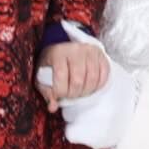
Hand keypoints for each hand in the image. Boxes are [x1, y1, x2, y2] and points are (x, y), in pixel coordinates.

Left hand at [37, 28, 136, 148]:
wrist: (64, 40)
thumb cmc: (51, 63)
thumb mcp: (43, 75)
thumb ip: (46, 90)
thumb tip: (52, 107)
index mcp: (58, 54)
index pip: (61, 81)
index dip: (59, 95)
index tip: (57, 102)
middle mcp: (76, 51)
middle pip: (79, 82)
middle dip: (75, 95)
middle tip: (72, 99)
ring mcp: (91, 52)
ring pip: (93, 80)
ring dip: (88, 91)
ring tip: (81, 95)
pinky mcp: (102, 55)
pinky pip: (105, 74)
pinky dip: (100, 84)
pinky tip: (93, 87)